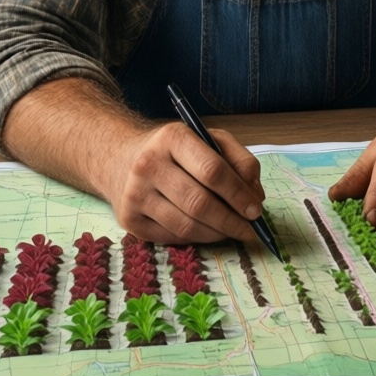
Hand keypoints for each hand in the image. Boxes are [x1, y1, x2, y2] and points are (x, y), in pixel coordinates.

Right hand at [102, 122, 265, 244]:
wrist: (119, 158)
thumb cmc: (173, 150)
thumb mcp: (207, 139)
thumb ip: (239, 159)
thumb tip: (255, 195)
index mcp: (172, 137)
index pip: (212, 170)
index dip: (238, 194)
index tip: (255, 210)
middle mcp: (148, 164)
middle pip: (199, 202)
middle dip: (231, 221)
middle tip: (250, 229)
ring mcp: (135, 194)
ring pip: (186, 225)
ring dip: (217, 233)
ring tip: (233, 231)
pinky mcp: (129, 220)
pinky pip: (172, 237)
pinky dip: (197, 238)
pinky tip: (209, 232)